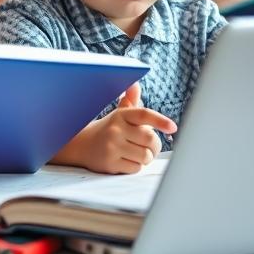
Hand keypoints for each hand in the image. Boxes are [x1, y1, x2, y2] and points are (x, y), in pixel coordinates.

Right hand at [57, 84, 176, 174]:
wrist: (80, 144)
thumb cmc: (107, 129)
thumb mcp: (118, 115)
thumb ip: (130, 101)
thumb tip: (135, 85)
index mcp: (121, 115)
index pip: (144, 115)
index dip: (160, 121)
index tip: (173, 127)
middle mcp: (115, 129)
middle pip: (150, 140)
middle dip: (154, 146)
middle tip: (149, 147)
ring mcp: (111, 146)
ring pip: (145, 156)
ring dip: (146, 158)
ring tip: (136, 153)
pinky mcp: (110, 163)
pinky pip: (136, 168)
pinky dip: (135, 167)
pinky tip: (126, 160)